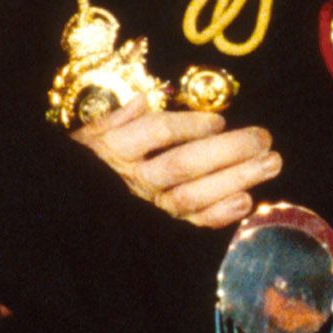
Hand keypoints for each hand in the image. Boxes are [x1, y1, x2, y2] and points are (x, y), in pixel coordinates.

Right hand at [72, 98, 278, 227]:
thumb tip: (144, 100)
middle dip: (227, 151)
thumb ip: (115, 120)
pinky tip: (247, 201)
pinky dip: (220, 215)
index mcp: (113, 152)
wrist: (61, 213)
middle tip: (263, 138)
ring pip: (194, 195)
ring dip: (236, 178)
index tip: (218, 120)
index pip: (155, 135)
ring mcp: (147, 209)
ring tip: (271, 162)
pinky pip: (191, 225)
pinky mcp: (158, 232)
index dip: (189, 127)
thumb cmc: (79, 170)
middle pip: (183, 165)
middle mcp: (132, 182)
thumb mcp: (85, 139)